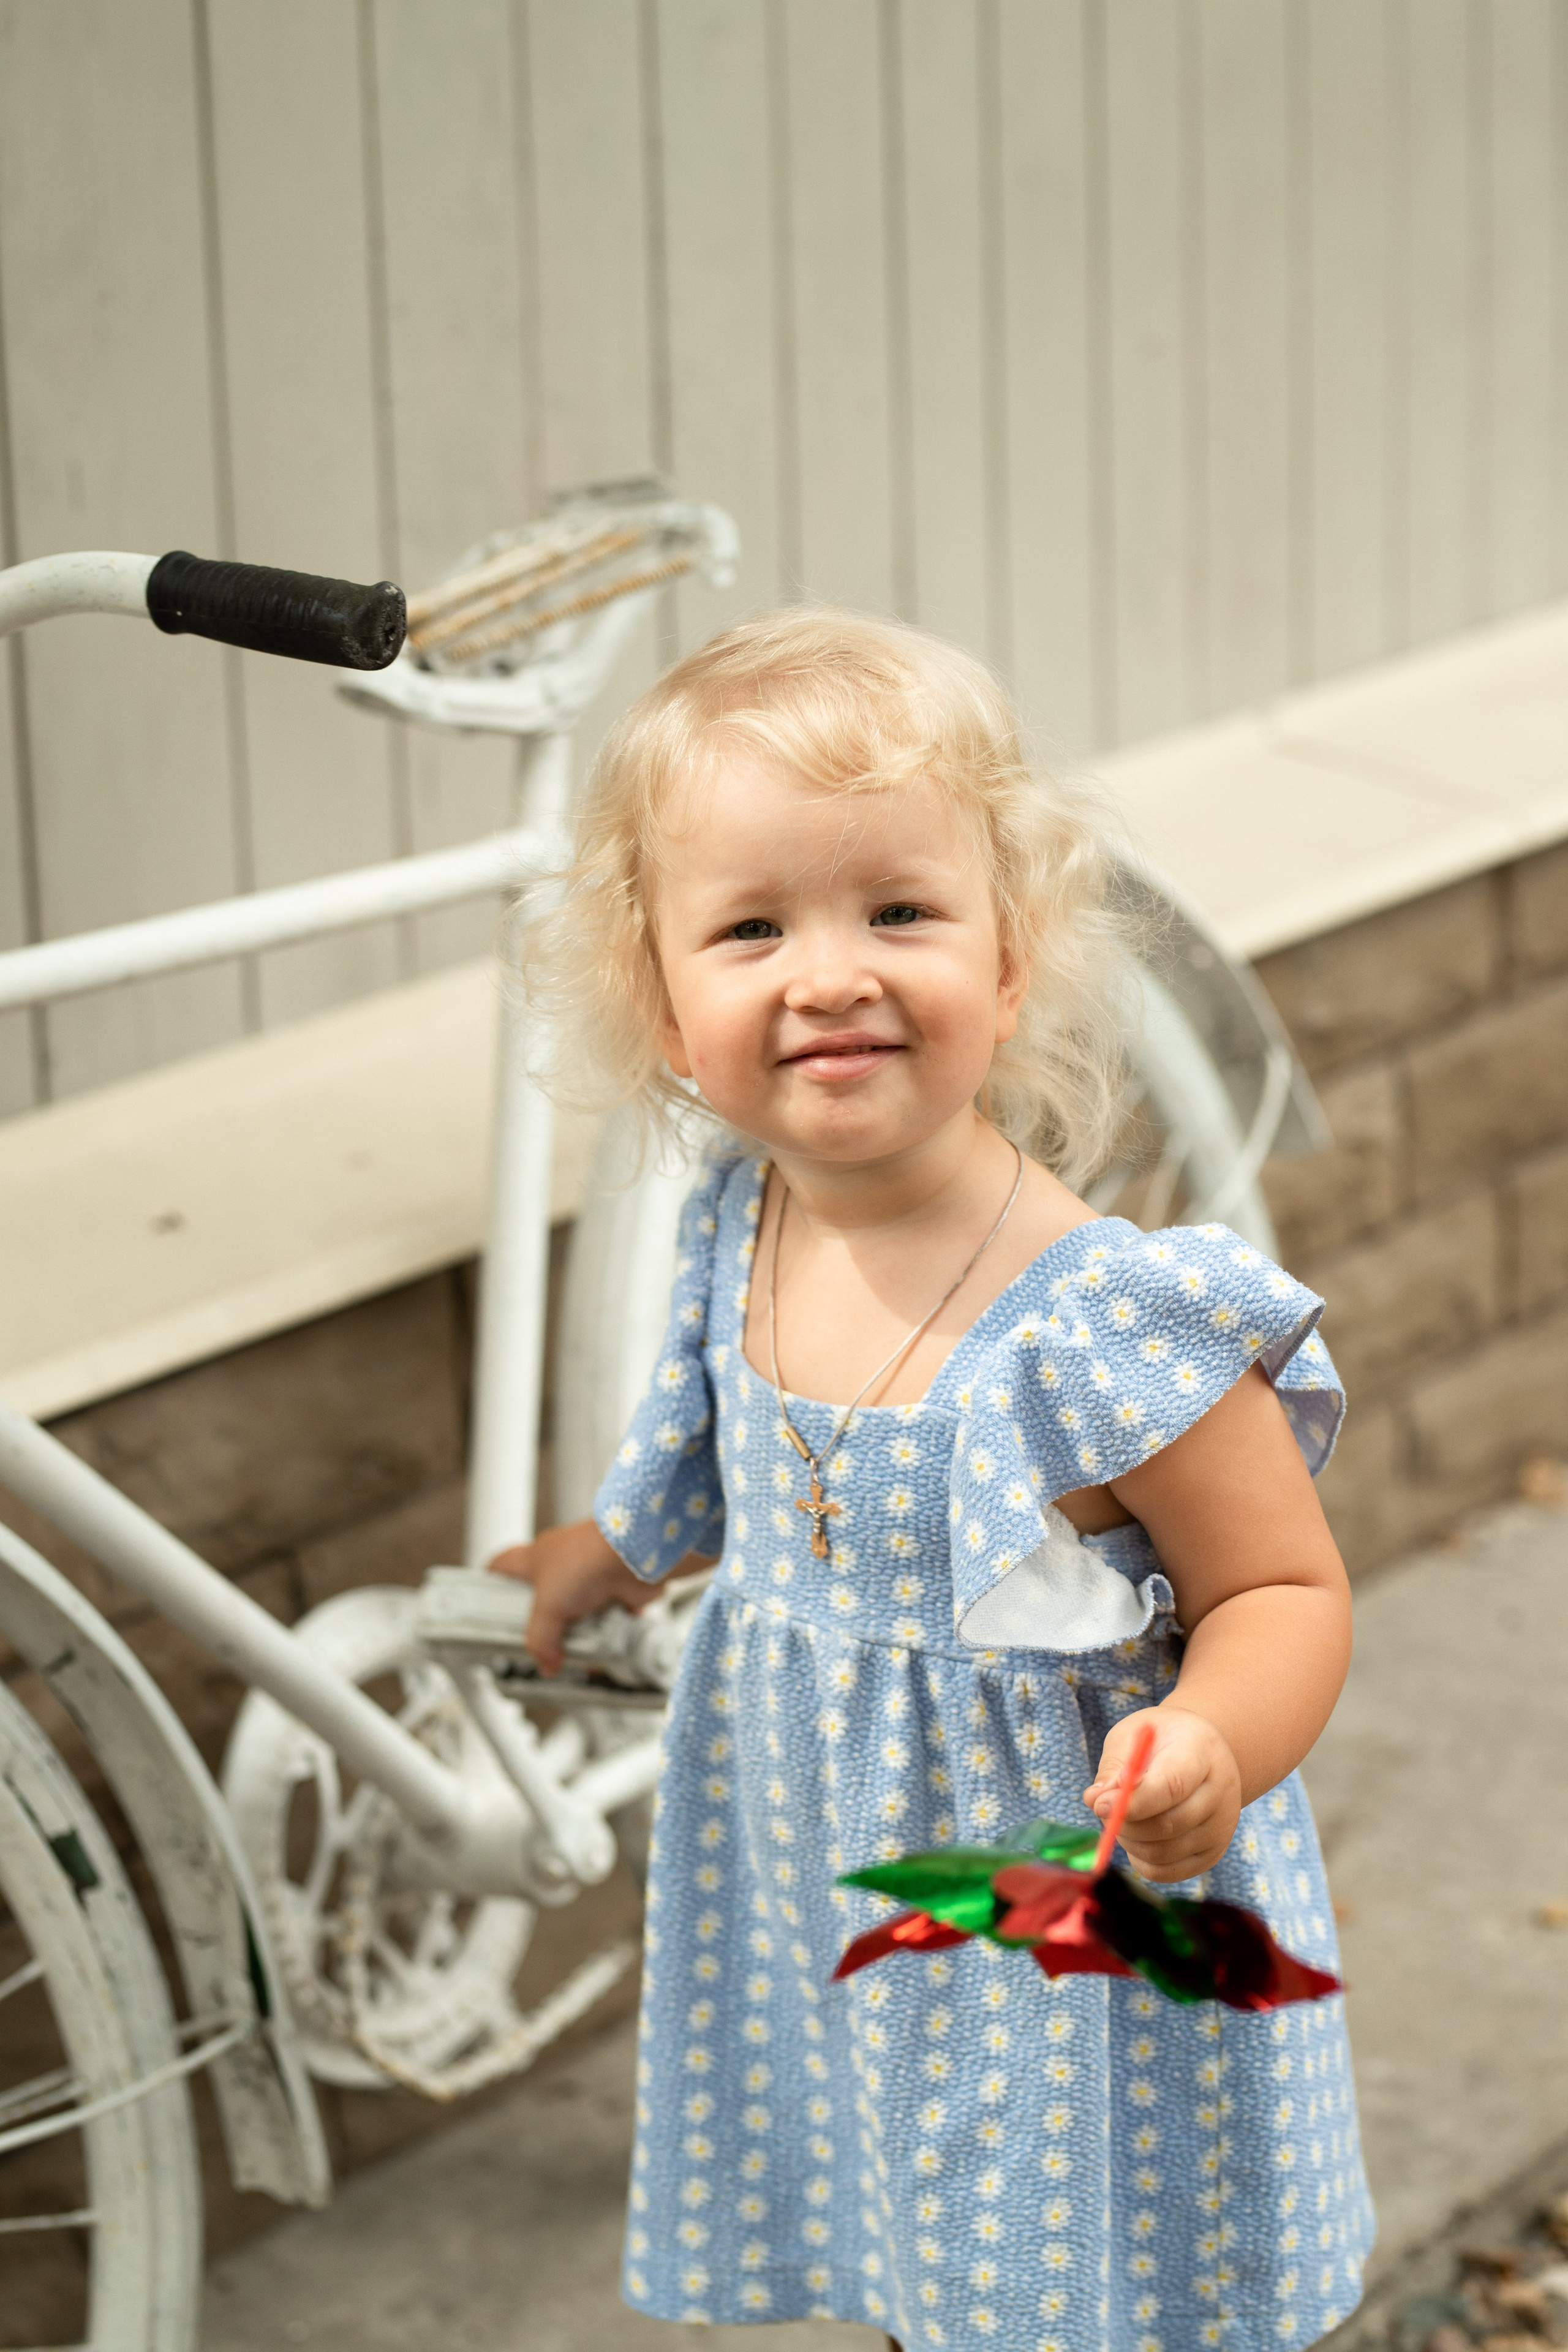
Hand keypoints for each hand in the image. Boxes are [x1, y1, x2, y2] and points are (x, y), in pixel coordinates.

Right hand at [488, 1517, 652, 1675]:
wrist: (637, 1555)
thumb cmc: (589, 1558)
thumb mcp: (548, 1608)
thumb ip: (540, 1641)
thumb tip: (547, 1664)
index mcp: (534, 1559)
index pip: (502, 1567)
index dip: (490, 1584)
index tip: (484, 1607)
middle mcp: (561, 1567)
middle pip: (541, 1603)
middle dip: (545, 1629)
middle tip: (543, 1648)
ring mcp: (589, 1580)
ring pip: (576, 1618)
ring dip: (579, 1637)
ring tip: (580, 1651)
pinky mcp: (615, 1592)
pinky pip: (606, 1623)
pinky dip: (607, 1636)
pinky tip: (606, 1645)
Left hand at [1083, 1706, 1241, 1883]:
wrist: (1199, 1753)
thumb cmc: (1159, 1741)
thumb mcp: (1133, 1738)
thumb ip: (1115, 1768)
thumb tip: (1095, 1801)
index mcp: (1201, 1752)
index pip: (1171, 1787)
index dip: (1133, 1802)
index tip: (1100, 1805)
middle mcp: (1220, 1792)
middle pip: (1169, 1824)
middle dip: (1124, 1823)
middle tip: (1103, 1809)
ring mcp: (1221, 1827)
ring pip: (1163, 1852)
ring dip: (1129, 1840)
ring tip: (1120, 1817)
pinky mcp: (1212, 1853)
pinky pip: (1166, 1872)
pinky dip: (1140, 1859)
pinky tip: (1136, 1836)